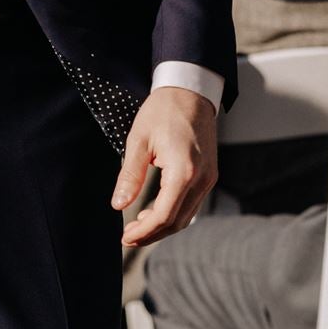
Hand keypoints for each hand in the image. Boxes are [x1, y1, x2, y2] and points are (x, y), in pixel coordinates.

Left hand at [114, 85, 217, 245]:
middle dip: (152, 234)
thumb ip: (130, 175)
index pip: (164, 215)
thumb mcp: (138, 141)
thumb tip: (118, 205)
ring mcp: (209, 178)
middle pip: (177, 221)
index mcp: (184, 171)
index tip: (126, 236)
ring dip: (163, 226)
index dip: (144, 231)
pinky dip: (174, 213)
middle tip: (128, 237)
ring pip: (187, 216)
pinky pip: (192, 204)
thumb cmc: (162, 111)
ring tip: (137, 226)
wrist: (190, 92)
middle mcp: (202, 179)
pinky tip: (155, 211)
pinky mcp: (209, 175)